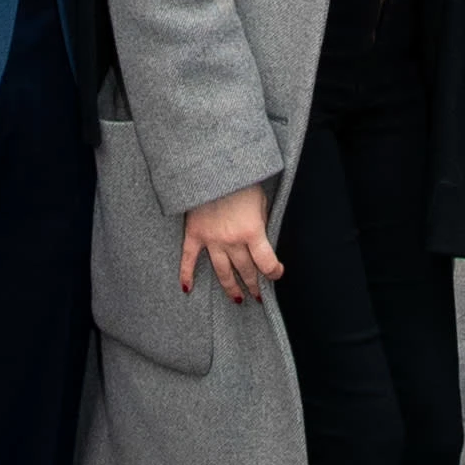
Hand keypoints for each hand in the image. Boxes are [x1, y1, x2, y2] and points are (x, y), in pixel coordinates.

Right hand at [180, 184, 282, 302]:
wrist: (214, 165)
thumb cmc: (241, 179)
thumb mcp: (261, 200)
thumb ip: (260, 222)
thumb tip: (261, 239)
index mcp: (252, 231)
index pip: (267, 263)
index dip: (275, 272)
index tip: (277, 273)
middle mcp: (232, 240)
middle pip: (245, 270)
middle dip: (254, 284)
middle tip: (257, 295)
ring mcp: (212, 239)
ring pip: (222, 271)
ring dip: (231, 287)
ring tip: (237, 299)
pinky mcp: (195, 234)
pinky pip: (188, 259)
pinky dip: (187, 274)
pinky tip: (188, 288)